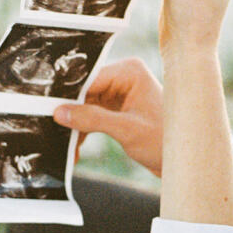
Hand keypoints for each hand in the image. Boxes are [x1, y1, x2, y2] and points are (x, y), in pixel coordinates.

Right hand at [54, 57, 163, 174]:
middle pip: (84, 92)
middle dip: (70, 114)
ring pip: (85, 106)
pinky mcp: (117, 109)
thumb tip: (60, 113)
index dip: (68, 95)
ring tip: (67, 149)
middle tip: (52, 132)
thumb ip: (93, 119)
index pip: (89, 78)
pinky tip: (75, 150)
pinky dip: (83, 132)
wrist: (184, 161)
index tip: (48, 109)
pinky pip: (91, 116)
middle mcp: (124, 78)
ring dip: (75, 127)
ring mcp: (120, 94)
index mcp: (130, 72)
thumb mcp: (127, 130)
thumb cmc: (165, 141)